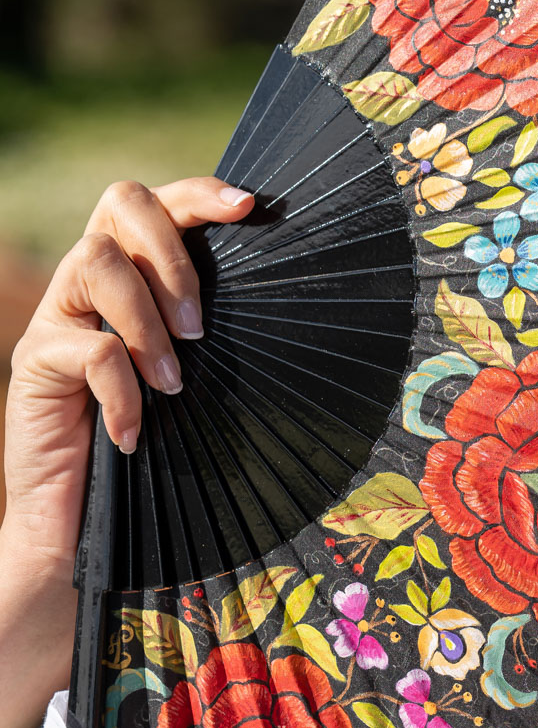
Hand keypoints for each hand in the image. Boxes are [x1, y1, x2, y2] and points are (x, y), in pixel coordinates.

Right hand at [0, 178, 254, 727]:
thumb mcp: (210, 391)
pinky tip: (138, 434)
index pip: (155, 203)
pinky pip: (84, 351)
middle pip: (118, 203)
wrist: (85, 535)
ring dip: (148, 320)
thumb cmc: (165, 461)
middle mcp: (89, 290)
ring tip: (177, 382)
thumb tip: (314, 311)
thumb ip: (232, 342)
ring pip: (94, 265)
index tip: (253, 207)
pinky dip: (121, 391)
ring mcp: (57, 324)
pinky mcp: (34, 370)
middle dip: (173, 250)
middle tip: (203, 324)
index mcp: (135, 282)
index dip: (200, 192)